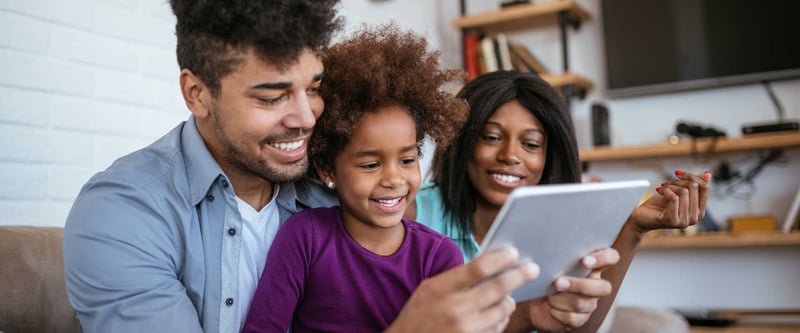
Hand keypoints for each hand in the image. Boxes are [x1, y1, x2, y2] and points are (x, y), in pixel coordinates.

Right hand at [386, 246, 539, 332]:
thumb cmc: (419, 314)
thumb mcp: (430, 289)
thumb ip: (456, 277)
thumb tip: (490, 263)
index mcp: (441, 288)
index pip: (478, 267)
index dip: (501, 258)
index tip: (514, 252)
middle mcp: (455, 309)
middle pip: (499, 287)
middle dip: (520, 276)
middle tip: (532, 269)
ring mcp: (466, 329)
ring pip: (503, 310)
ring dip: (509, 300)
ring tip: (508, 296)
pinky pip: (498, 328)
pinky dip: (501, 319)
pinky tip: (496, 314)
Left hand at [523, 248, 619, 332]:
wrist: (534, 303)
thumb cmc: (545, 278)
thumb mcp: (549, 264)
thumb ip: (554, 256)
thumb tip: (543, 255)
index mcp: (592, 267)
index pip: (611, 257)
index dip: (604, 258)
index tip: (584, 261)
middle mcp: (595, 285)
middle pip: (603, 287)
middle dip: (579, 285)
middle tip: (558, 282)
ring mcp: (589, 304)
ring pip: (583, 303)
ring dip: (562, 299)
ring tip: (549, 295)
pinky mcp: (579, 319)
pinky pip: (573, 318)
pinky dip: (558, 312)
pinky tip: (551, 308)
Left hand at [631, 170, 710, 231]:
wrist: (641, 217)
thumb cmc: (659, 204)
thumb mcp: (677, 191)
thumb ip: (693, 185)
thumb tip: (708, 175)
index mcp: (700, 211)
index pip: (705, 187)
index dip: (692, 176)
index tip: (677, 173)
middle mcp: (696, 218)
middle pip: (694, 187)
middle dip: (677, 181)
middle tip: (665, 184)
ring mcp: (685, 222)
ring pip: (684, 192)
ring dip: (669, 186)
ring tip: (661, 189)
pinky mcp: (673, 221)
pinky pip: (674, 198)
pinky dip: (665, 191)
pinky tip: (659, 192)